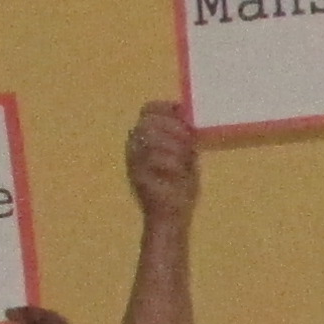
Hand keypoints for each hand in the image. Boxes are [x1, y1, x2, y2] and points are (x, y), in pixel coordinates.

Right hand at [125, 102, 201, 224]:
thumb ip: (184, 136)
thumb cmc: (180, 184)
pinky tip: (180, 169)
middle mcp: (135, 146)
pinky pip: (152, 157)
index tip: (183, 113)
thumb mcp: (186, 154)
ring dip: (173, 143)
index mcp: (146, 138)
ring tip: (185, 155)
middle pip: (148, 121)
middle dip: (172, 126)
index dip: (166, 108)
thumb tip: (189, 113)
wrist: (172, 216)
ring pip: (149, 136)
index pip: (148, 109)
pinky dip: (170, 160)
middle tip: (188, 138)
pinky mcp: (136, 175)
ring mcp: (133, 161)